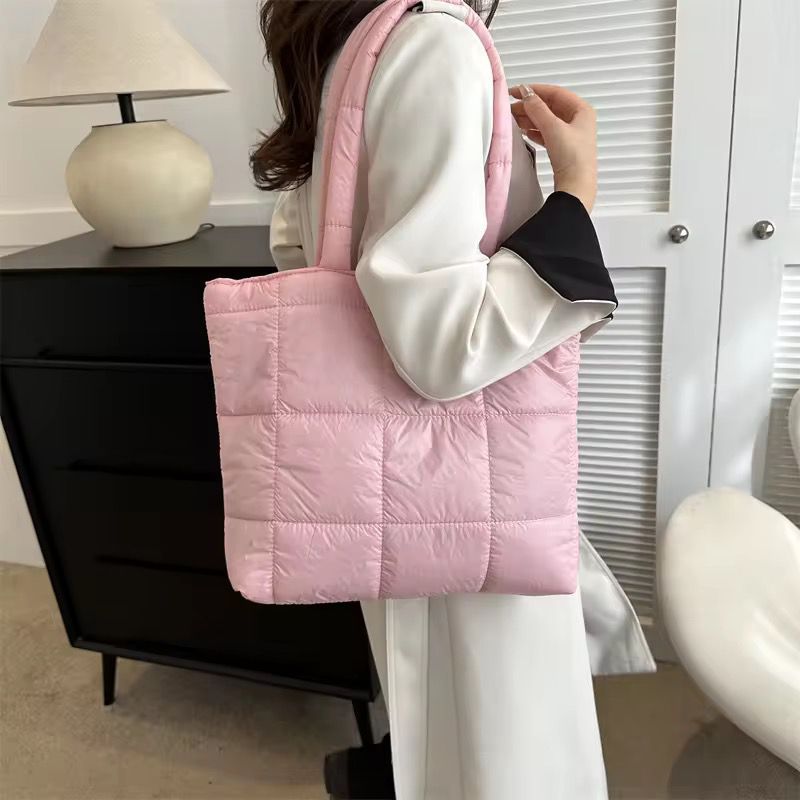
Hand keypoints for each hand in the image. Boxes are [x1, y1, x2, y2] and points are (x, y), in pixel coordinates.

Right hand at [509, 84, 596, 212]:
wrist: (576, 186)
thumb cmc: (571, 156)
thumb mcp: (553, 127)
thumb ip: (537, 108)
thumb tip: (526, 94)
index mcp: (581, 110)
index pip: (555, 93)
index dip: (535, 90)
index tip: (516, 91)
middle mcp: (578, 120)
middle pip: (550, 107)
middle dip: (531, 106)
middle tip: (511, 108)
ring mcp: (571, 135)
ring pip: (547, 120)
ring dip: (531, 118)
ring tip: (514, 120)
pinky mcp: (564, 148)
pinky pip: (547, 133)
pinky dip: (535, 131)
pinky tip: (524, 132)